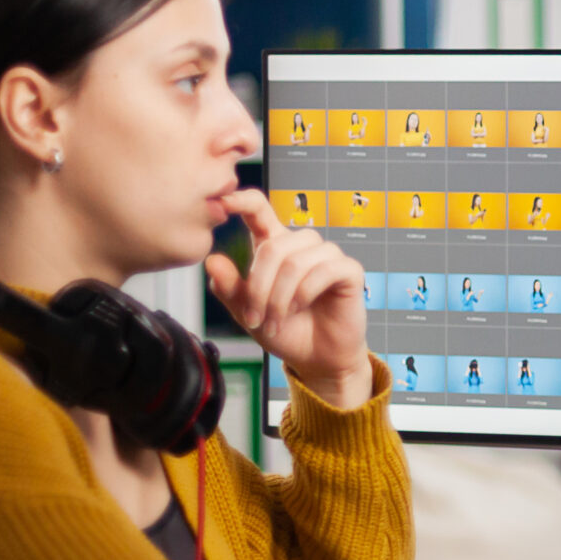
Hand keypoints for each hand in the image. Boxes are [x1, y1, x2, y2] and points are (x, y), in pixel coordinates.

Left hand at [204, 190, 369, 407]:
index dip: (243, 200)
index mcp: (275, 247)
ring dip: (280, 296)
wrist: (317, 359)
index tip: (223, 201)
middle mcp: (302, 246)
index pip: (260, 210)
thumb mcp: (248, 312)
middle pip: (274, 246)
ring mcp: (327, 256)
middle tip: (255, 317)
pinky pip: (323, 270)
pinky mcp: (348, 270)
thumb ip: (230, 288)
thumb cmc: (285, 331)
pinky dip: (304, 293)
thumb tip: (212, 260)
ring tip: (277, 319)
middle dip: (259, 287)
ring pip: (296, 261)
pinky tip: (300, 308)